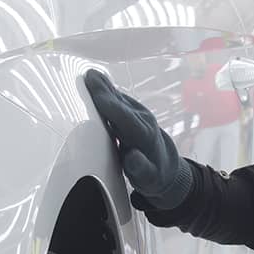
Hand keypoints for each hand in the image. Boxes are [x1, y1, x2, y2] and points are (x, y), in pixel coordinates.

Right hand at [84, 70, 193, 209]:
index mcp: (144, 136)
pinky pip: (117, 99)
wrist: (165, 165)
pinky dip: (105, 91)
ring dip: (104, 87)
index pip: (125, 118)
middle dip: (105, 91)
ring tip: (89, 74)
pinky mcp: (133, 111)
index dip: (110, 106)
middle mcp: (143, 120)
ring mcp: (139, 113)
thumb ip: (140, 169)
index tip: (98, 97)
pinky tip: (94, 81)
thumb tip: (132, 157)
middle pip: (120, 103)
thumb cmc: (152, 174)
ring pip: (118, 98)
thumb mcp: (148, 178)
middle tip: (89, 76)